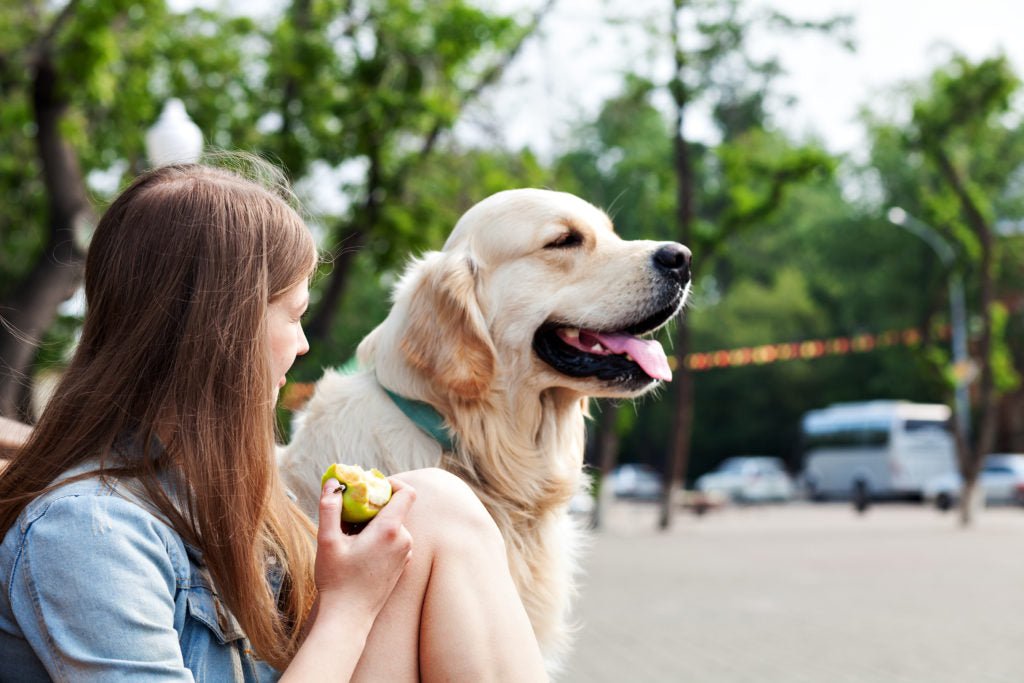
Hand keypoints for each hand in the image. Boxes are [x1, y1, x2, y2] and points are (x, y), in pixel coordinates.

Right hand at [314, 475, 415, 617]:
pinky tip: (358, 552)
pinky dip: (378, 538)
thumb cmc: (337, 580)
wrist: (348, 617)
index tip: (371, 487)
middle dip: (372, 508)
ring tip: (350, 539)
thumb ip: (330, 507)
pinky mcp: (402, 565)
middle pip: (395, 509)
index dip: (391, 483)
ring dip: (374, 524)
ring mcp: (405, 554)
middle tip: (348, 516)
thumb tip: (332, 482)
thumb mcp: (327, 540)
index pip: (406, 492)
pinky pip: (393, 540)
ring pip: (393, 525)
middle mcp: (404, 540)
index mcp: (390, 530)